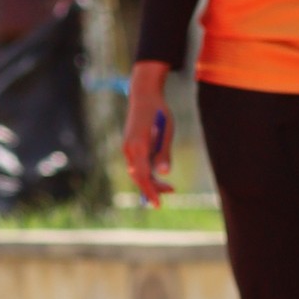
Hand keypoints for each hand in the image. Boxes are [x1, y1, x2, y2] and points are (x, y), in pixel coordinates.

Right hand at [122, 58, 175, 207]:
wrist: (143, 94)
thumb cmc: (158, 111)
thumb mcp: (166, 132)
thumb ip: (164, 153)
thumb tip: (165, 173)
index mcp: (138, 145)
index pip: (143, 175)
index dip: (151, 191)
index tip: (158, 204)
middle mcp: (129, 148)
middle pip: (139, 176)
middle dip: (152, 188)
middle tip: (171, 192)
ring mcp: (127, 147)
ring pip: (137, 171)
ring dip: (151, 181)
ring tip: (169, 187)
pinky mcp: (130, 145)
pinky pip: (137, 164)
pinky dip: (147, 172)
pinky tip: (159, 175)